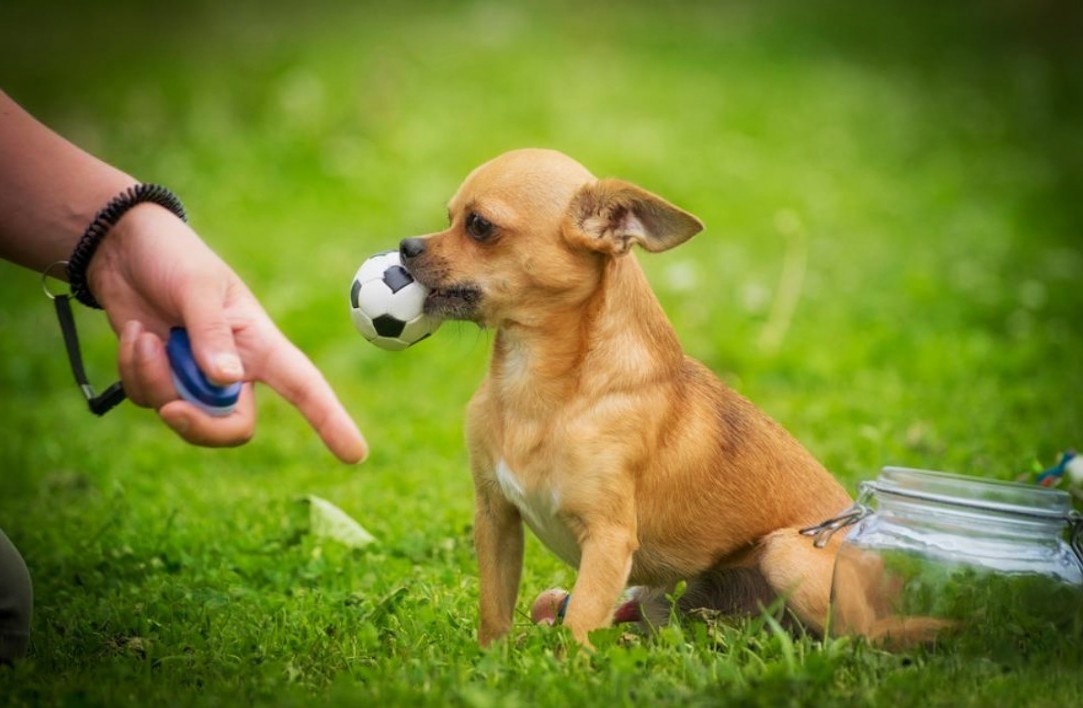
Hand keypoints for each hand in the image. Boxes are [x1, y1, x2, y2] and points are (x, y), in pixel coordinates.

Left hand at [87, 203, 367, 462]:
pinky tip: (134, 334)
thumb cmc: (174, 256)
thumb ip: (211, 334)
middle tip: (170, 408)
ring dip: (154, 378)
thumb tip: (227, 382)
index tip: (355, 454)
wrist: (123, 247)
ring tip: (144, 334)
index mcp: (259, 343)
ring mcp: (196, 376)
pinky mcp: (162, 378)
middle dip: (199, 424)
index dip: (331, 421)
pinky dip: (134, 370)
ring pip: (182, 413)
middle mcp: (234, 368)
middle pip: (233, 427)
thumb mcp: (197, 287)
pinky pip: (149, 399)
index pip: (304, 387)